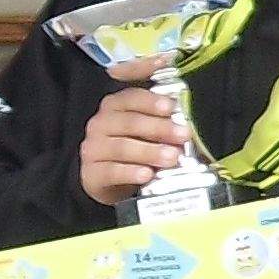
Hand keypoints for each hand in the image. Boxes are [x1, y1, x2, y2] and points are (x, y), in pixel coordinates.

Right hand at [79, 78, 191, 206]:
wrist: (109, 180)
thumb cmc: (135, 148)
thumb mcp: (148, 131)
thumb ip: (162, 122)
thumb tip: (187, 124)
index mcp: (114, 106)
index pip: (131, 98)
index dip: (152, 102)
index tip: (172, 106)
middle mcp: (100, 124)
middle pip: (130, 122)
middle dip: (159, 128)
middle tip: (184, 135)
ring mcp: (93, 148)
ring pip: (122, 147)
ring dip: (150, 152)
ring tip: (173, 157)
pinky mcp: (92, 174)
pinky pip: (111, 172)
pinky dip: (131, 173)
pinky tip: (147, 174)